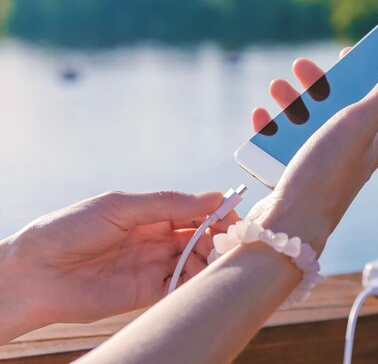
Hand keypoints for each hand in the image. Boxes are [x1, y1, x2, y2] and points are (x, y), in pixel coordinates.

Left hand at [0, 190, 237, 340]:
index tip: (232, 215)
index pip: (194, 210)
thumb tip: (213, 197)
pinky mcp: (148, 292)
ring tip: (216, 259)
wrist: (34, 274)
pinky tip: (204, 278)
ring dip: (210, 259)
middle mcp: (156, 238)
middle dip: (217, 236)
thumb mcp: (120, 207)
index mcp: (150, 213)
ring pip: (195, 261)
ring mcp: (153, 265)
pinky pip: (181, 286)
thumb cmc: (70, 230)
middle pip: (200, 236)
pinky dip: (197, 282)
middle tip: (228, 240)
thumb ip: (167, 203)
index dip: (215, 211)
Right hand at [244, 47, 377, 252]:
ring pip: (305, 125)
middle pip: (333, 108)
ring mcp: (319, 167)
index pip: (368, 98)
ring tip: (276, 88)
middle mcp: (346, 154)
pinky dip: (272, 129)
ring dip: (291, 102)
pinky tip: (261, 119)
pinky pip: (283, 146)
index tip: (345, 54)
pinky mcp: (294, 178)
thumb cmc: (326, 175)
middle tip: (300, 67)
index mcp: (368, 141)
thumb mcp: (359, 125)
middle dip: (316, 84)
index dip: (359, 73)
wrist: (289, 227)